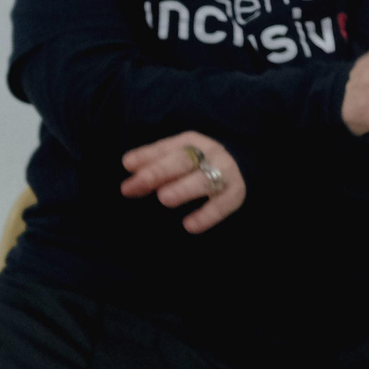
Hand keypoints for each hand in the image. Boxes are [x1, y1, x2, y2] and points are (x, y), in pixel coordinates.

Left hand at [121, 130, 246, 233]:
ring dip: (183, 189)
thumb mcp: (177, 156)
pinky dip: (206, 215)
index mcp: (191, 142)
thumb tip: (128, 165)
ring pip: (204, 180)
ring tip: (163, 198)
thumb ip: (152, 161)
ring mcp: (225, 173)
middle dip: (157, 173)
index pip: (166, 148)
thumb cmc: (197, 164)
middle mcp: (210, 154)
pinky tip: (189, 226)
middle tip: (134, 185)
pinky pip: (222, 205)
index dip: (146, 156)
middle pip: (183, 161)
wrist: (242, 167)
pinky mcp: (236, 194)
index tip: (126, 165)